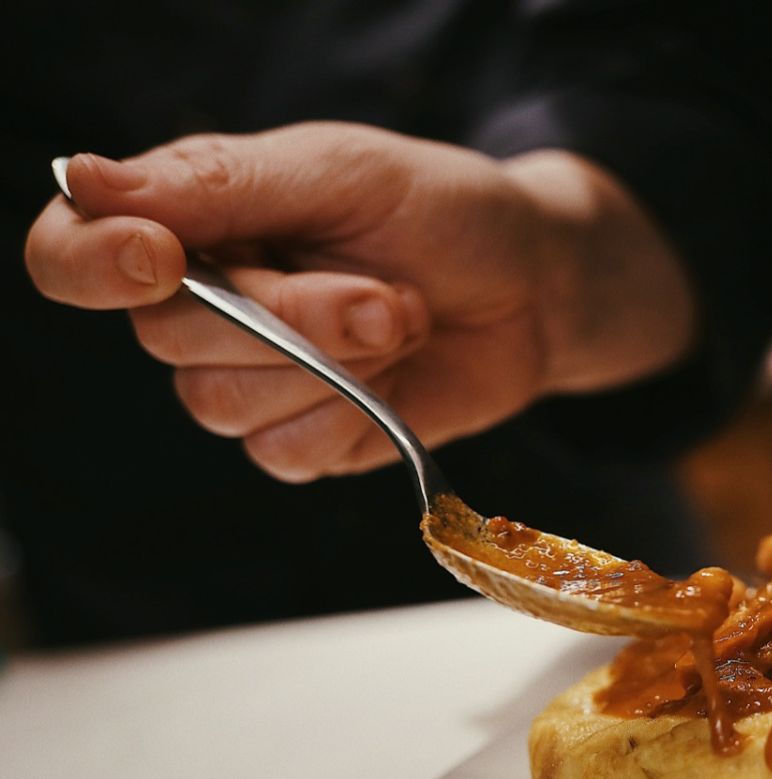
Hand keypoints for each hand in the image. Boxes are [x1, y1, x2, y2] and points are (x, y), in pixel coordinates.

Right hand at [24, 123, 694, 480]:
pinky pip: (286, 454)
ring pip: (225, 406)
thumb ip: (222, 184)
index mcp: (192, 223)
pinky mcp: (309, 440)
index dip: (95, 265)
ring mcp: (255, 383)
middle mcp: (206, 309)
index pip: (75, 256)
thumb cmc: (443, 211)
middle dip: (288, 317)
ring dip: (331, 365)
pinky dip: (353, 416)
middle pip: (170, 341)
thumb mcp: (340, 172)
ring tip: (401, 315)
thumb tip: (88, 181)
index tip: (161, 259)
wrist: (536, 285)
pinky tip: (397, 374)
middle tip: (382, 290)